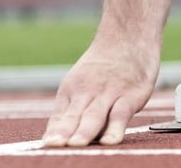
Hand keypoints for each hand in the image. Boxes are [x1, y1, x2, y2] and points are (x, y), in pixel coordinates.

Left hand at [42, 38, 158, 146]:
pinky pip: (121, 114)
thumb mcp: (82, 80)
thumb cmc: (106, 64)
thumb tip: (59, 138)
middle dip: (66, 133)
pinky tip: (110, 140)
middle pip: (75, 117)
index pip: (61, 117)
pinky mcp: (132, 95)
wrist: (129, 34)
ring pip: (95, 116)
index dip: (55, 132)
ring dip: (85, 131)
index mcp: (72, 90)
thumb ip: (73, 109)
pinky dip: (115, 127)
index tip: (48, 145)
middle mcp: (88, 92)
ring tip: (76, 145)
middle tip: (55, 146)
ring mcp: (110, 93)